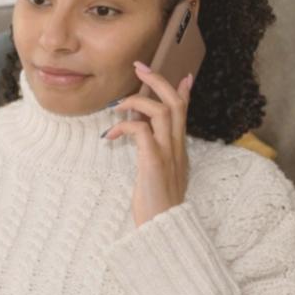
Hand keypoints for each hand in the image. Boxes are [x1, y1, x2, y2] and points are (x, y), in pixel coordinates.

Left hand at [105, 60, 193, 227]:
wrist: (162, 227)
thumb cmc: (156, 202)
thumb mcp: (159, 172)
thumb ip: (156, 152)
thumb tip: (146, 136)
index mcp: (178, 147)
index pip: (184, 111)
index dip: (181, 90)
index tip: (179, 73)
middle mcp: (176, 146)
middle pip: (175, 102)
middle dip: (157, 81)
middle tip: (139, 67)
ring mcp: (167, 153)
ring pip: (162, 111)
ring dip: (137, 101)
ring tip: (116, 107)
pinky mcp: (154, 162)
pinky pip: (141, 132)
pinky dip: (124, 126)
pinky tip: (110, 136)